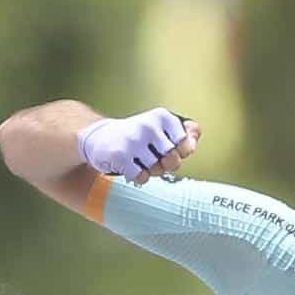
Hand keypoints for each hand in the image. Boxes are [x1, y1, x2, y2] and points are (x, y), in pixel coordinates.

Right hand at [77, 107, 200, 183]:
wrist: (99, 137)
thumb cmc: (135, 136)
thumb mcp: (160, 127)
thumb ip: (183, 132)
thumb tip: (196, 133)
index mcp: (162, 116)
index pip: (186, 144)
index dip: (179, 152)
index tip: (167, 146)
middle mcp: (148, 126)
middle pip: (173, 160)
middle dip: (164, 164)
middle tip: (151, 155)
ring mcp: (134, 141)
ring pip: (156, 170)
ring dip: (149, 170)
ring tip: (137, 158)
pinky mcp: (121, 156)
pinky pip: (141, 177)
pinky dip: (137, 176)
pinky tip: (129, 165)